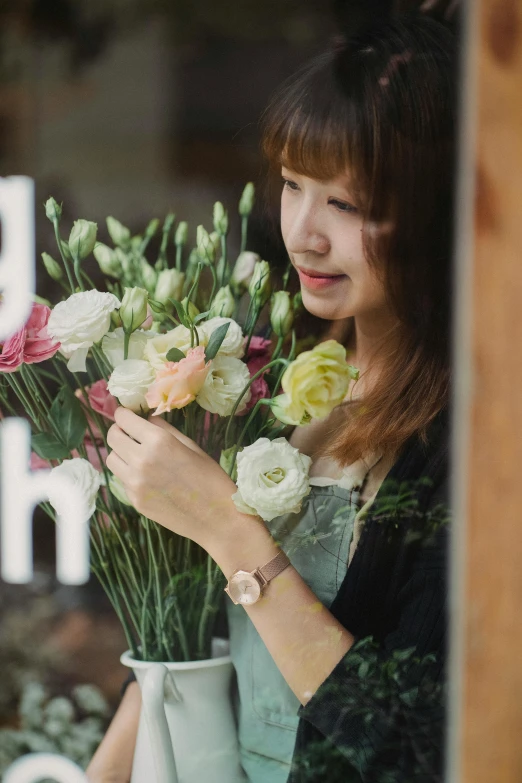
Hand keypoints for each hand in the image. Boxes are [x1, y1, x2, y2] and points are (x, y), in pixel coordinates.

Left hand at [106, 407, 246, 550]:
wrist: (216, 518)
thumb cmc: (211, 478)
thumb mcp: (191, 446)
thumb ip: (165, 430)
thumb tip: (147, 419)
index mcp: (158, 441)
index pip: (123, 420)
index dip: (123, 414)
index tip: (126, 414)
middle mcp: (141, 460)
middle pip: (112, 438)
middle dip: (119, 431)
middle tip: (129, 432)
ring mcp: (135, 483)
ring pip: (112, 459)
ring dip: (120, 453)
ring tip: (136, 454)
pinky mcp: (135, 501)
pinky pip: (122, 479)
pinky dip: (128, 473)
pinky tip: (146, 476)